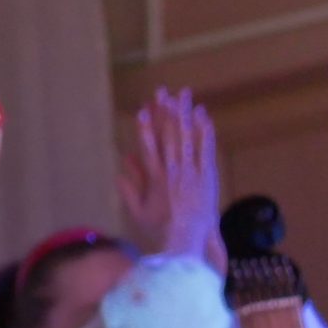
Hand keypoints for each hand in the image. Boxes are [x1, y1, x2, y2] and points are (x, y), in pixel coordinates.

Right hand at [115, 87, 218, 260]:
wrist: (189, 236)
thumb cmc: (163, 227)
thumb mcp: (138, 211)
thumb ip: (129, 189)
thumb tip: (120, 169)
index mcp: (154, 177)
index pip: (148, 147)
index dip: (145, 127)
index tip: (142, 110)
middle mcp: (171, 169)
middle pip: (167, 135)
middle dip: (164, 111)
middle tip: (162, 91)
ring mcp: (190, 170)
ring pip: (186, 137)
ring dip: (184, 114)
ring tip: (183, 95)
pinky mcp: (206, 174)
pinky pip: (205, 148)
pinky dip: (204, 130)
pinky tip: (203, 115)